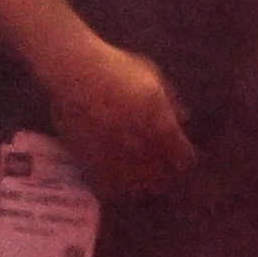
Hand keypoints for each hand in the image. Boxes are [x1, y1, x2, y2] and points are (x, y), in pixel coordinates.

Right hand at [41, 29, 196, 196]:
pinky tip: (121, 184)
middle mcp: (138, 142)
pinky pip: (109, 187)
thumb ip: (170, 101)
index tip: (182, 160)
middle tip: (165, 175)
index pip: (182, 156)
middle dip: (166, 177)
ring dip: (144, 187)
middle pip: (162, 176)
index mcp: (158, 121)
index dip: (184, 161)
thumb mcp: (151, 76)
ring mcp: (113, 153)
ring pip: (137, 187)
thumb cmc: (114, 66)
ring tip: (145, 184)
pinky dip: (118, 190)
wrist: (73, 69)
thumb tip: (183, 121)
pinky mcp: (90, 160)